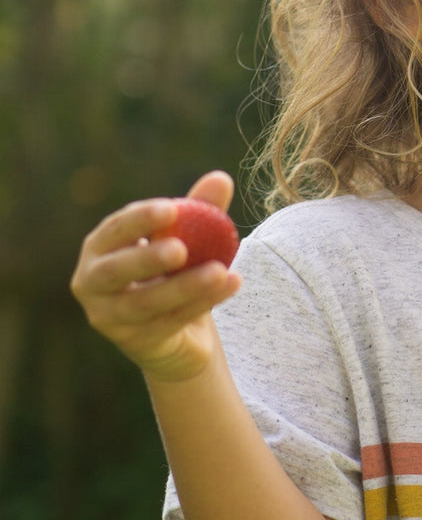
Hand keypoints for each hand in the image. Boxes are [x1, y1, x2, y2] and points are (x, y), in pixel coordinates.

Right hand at [70, 170, 240, 382]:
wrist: (178, 335)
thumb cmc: (173, 275)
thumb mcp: (187, 242)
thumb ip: (199, 211)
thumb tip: (222, 178)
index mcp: (99, 247)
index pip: (114, 229)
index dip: (140, 219)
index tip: (172, 208)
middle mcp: (92, 282)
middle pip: (115, 270)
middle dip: (147, 257)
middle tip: (181, 248)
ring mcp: (108, 317)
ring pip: (145, 303)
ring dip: (185, 286)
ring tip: (220, 271)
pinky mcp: (134, 341)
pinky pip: (170, 321)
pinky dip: (202, 303)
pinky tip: (232, 283)